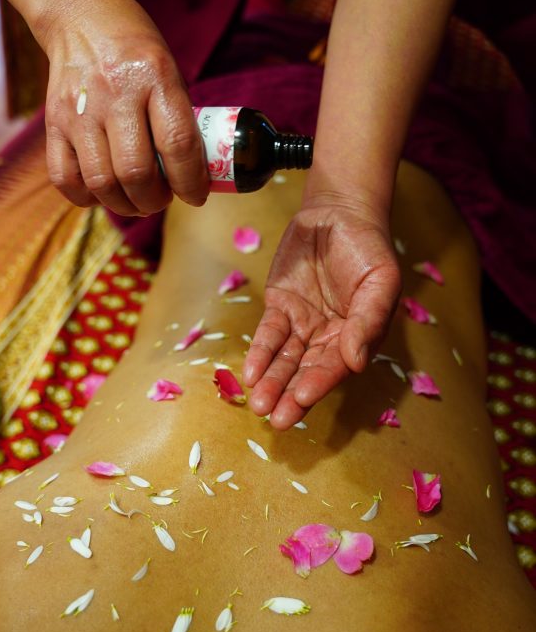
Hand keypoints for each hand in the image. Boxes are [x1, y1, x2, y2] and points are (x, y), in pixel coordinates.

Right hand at [41, 0, 208, 215]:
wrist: (79, 17)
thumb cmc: (135, 50)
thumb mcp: (169, 69)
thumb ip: (177, 117)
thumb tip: (190, 173)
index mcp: (155, 76)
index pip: (177, 144)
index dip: (191, 182)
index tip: (197, 196)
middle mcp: (115, 94)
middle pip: (135, 172)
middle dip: (155, 200)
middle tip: (163, 198)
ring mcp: (80, 110)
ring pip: (101, 182)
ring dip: (125, 205)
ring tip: (137, 201)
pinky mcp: (54, 122)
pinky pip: (65, 178)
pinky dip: (87, 197)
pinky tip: (103, 192)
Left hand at [243, 198, 401, 428]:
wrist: (339, 212)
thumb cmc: (368, 247)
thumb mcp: (381, 280)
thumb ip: (370, 320)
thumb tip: (357, 361)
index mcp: (358, 336)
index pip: (337, 365)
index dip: (319, 382)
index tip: (302, 397)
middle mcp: (330, 337)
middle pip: (308, 371)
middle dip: (290, 395)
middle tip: (276, 420)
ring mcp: (303, 323)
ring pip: (285, 359)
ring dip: (272, 382)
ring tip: (259, 404)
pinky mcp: (280, 307)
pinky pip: (269, 335)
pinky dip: (260, 353)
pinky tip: (250, 373)